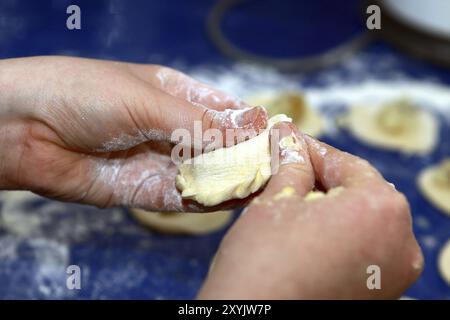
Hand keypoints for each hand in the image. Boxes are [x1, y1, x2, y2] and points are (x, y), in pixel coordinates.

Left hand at [0, 56, 266, 211]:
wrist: (24, 129)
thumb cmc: (84, 93)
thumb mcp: (149, 100)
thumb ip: (199, 123)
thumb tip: (253, 131)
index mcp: (176, 95)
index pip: (225, 111)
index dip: (253, 123)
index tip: (280, 136)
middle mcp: (173, 130)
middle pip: (221, 145)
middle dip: (248, 155)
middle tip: (278, 165)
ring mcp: (161, 162)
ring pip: (208, 174)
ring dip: (234, 180)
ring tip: (264, 184)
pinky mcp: (147, 191)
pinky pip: (186, 198)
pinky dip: (210, 200)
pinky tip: (233, 198)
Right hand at [198, 122, 422, 298]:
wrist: (254, 318)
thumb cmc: (264, 262)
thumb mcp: (276, 201)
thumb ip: (291, 164)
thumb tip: (289, 140)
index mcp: (381, 210)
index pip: (347, 164)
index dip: (312, 150)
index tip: (290, 143)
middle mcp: (400, 242)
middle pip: (360, 192)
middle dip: (323, 178)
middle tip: (288, 167)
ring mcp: (393, 273)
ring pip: (362, 221)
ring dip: (331, 205)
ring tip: (294, 196)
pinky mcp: (378, 293)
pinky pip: (363, 248)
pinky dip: (339, 233)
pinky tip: (307, 228)